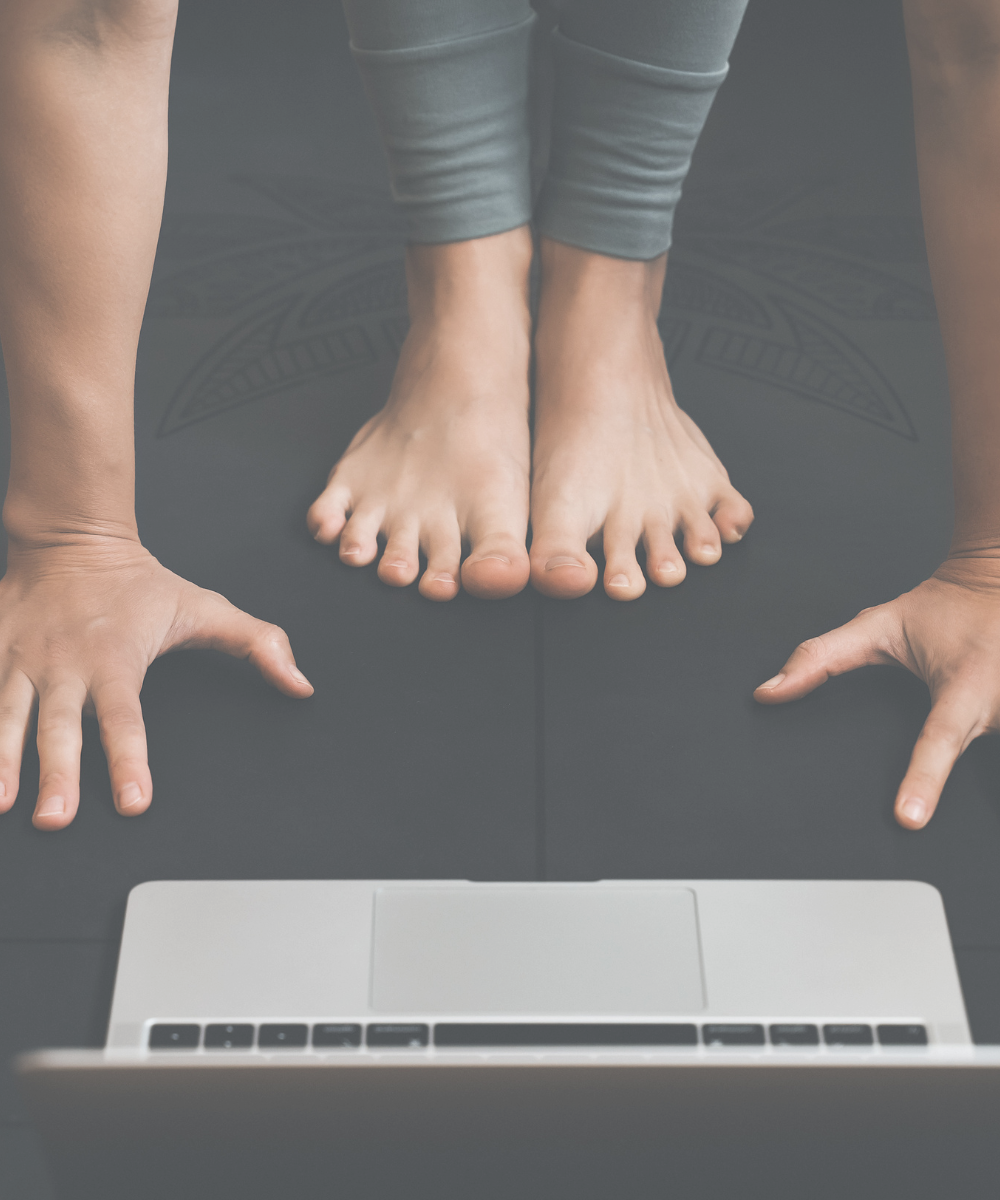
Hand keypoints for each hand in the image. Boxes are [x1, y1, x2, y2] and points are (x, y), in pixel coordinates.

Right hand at [0, 537, 312, 830]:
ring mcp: (22, 659)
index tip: (133, 801)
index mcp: (116, 659)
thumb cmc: (140, 584)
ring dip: (1, 760)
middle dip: (57, 774)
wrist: (73, 536)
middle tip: (54, 818)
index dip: (130, 760)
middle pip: (61, 727)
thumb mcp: (204, 608)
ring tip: (1, 802)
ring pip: (6, 714)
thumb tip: (300, 682)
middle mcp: (66, 664)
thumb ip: (257, 644)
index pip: (127, 719)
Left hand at [753, 557, 999, 828]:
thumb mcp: (877, 626)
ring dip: (978, 744)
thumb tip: (769, 692)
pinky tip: (982, 716)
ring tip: (976, 696)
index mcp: (964, 682)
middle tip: (940, 724)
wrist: (999, 580)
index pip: (939, 739)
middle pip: (970, 753)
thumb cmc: (942, 608)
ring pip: (993, 755)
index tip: (909, 818)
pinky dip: (986, 742)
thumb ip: (821, 659)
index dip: (924, 781)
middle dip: (945, 763)